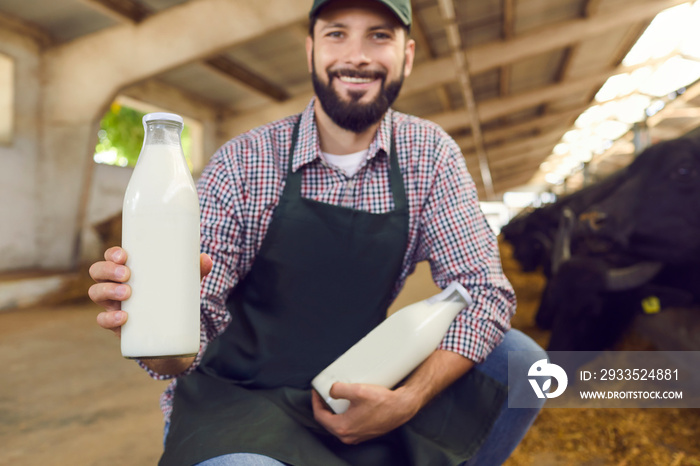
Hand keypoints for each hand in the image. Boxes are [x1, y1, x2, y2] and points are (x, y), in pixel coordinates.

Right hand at [88, 246, 212, 336]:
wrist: (171, 332)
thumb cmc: (171, 297)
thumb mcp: (183, 283)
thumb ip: (195, 271)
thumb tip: (206, 259)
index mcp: (128, 270)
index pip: (111, 257)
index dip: (112, 254)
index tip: (124, 255)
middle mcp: (115, 285)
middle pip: (98, 272)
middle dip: (108, 270)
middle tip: (127, 274)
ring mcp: (113, 304)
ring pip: (96, 293)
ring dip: (108, 291)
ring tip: (127, 294)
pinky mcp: (117, 325)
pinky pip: (103, 320)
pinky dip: (109, 318)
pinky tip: (123, 317)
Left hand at [311, 382, 419, 444]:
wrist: (401, 407)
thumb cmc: (382, 402)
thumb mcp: (357, 390)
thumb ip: (338, 389)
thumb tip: (331, 391)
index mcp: (343, 428)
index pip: (320, 416)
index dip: (315, 401)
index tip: (316, 391)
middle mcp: (348, 436)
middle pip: (328, 421)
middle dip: (324, 406)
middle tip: (325, 393)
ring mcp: (357, 436)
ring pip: (338, 423)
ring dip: (335, 411)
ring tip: (336, 397)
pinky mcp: (364, 433)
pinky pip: (349, 424)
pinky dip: (345, 415)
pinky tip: (349, 404)